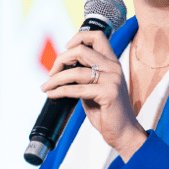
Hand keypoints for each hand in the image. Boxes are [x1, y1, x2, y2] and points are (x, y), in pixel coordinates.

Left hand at [43, 30, 146, 159]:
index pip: (97, 36)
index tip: (66, 49)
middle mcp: (113, 68)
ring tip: (46, 87)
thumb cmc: (107, 111)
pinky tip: (52, 94)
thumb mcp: (94, 87)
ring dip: (55, 79)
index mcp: (112, 63)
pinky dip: (60, 91)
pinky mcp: (108, 93)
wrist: (122, 132)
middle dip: (61, 60)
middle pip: (81, 50)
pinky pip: (77, 89)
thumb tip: (61, 66)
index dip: (78, 38)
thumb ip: (83, 74)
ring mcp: (112, 80)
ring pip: (75, 71)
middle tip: (51, 73)